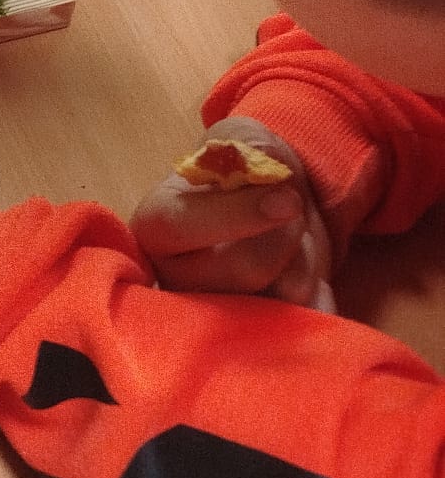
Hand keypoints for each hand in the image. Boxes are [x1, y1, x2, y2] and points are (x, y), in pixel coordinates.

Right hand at [131, 118, 335, 312]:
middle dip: (284, 232)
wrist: (276, 206)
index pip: (180, 225)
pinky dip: (322, 290)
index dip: (236, 213)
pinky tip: (305, 268)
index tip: (286, 199)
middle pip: (244, 269)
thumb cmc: (247, 173)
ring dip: (305, 257)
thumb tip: (258, 164)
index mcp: (156, 226)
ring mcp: (217, 316)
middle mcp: (176, 279)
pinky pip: (307, 320)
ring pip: (282, 294)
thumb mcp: (242, 138)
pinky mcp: (259, 339)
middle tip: (291, 208)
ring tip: (292, 238)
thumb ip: (245, 143)